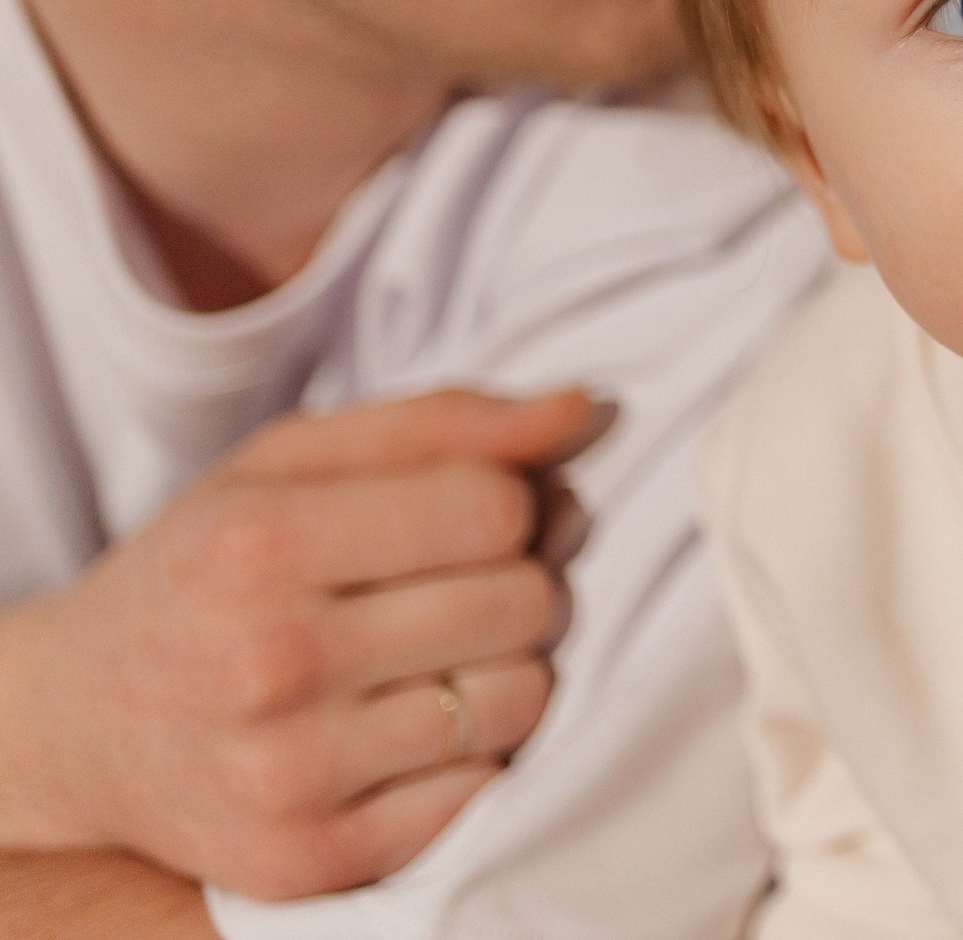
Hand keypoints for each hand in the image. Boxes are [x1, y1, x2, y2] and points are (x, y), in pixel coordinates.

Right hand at [0, 390, 601, 901]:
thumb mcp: (289, 462)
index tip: (472, 515)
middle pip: (522, 602)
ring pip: (521, 700)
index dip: (511, 502)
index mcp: (261, 544)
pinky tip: (408, 728)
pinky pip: (483, 792)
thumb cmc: (206, 568)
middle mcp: (269, 662)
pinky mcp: (311, 858)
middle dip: (516, 583)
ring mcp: (289, 773)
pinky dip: (470, 757)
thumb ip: (445, 421)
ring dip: (504, 671)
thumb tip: (585, 406)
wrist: (76, 725)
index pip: (496, 507)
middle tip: (454, 588)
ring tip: (433, 657)